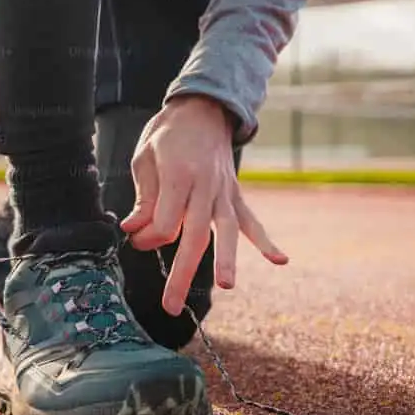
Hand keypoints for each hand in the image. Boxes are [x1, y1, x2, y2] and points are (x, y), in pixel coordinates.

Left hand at [120, 95, 287, 315]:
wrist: (203, 108)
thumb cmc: (168, 134)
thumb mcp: (145, 157)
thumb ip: (144, 197)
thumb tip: (134, 230)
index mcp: (179, 175)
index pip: (165, 223)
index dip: (146, 237)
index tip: (135, 236)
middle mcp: (205, 186)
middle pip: (194, 236)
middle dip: (181, 273)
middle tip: (171, 306)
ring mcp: (225, 191)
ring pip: (227, 232)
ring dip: (227, 260)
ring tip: (228, 286)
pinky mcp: (236, 194)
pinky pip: (252, 220)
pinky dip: (266, 241)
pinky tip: (280, 260)